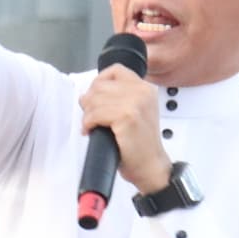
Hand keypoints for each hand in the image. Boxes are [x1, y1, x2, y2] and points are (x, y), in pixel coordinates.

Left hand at [76, 64, 170, 196]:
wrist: (150, 166)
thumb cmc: (140, 145)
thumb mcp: (135, 112)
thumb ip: (118, 98)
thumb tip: (88, 94)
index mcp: (145, 88)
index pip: (115, 70)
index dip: (99, 82)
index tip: (95, 98)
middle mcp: (142, 92)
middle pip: (100, 85)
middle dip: (90, 102)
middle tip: (91, 117)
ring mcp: (135, 103)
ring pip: (95, 99)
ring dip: (88, 115)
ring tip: (92, 126)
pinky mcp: (127, 117)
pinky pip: (95, 113)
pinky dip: (88, 123)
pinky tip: (92, 131)